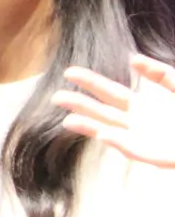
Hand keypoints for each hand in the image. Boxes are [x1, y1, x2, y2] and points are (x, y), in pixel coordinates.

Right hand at [56, 55, 174, 167]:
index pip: (110, 93)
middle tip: (57, 97)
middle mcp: (137, 124)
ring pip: (111, 133)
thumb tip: (132, 59)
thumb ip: (160, 73)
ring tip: (67, 121)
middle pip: (103, 113)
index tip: (69, 72)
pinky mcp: (156, 156)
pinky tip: (104, 134)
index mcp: (142, 107)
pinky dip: (118, 143)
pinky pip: (134, 150)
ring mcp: (144, 140)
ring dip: (90, 128)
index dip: (90, 83)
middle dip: (80, 105)